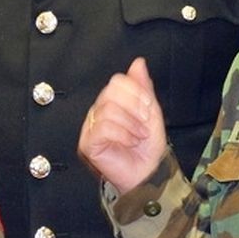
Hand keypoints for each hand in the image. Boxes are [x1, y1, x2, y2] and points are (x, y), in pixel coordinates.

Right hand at [78, 58, 166, 193]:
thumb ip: (143, 87)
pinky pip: (102, 127)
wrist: (148, 175)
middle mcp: (98, 113)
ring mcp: (91, 128)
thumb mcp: (151, 113)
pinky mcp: (87, 144)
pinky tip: (130, 142)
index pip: (117, 82)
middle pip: (111, 92)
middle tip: (144, 124)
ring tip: (138, 136)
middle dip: (134, 108)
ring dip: (131, 124)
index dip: (136, 93)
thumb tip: (138, 62)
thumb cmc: (148, 148)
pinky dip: (122, 134)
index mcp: (112, 103)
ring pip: (108, 110)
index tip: (148, 109)